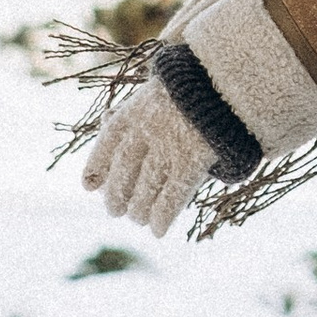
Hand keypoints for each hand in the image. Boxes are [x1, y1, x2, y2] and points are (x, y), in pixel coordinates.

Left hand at [82, 78, 216, 238]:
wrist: (228, 86)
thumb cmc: (192, 91)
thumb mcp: (156, 91)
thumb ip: (134, 106)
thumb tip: (105, 118)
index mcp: (134, 112)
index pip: (106, 144)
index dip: (96, 168)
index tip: (88, 187)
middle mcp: (146, 131)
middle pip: (124, 171)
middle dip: (116, 195)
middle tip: (115, 211)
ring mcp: (169, 147)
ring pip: (145, 188)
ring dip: (138, 209)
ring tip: (138, 218)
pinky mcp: (192, 162)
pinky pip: (171, 197)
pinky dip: (162, 216)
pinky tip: (158, 231)